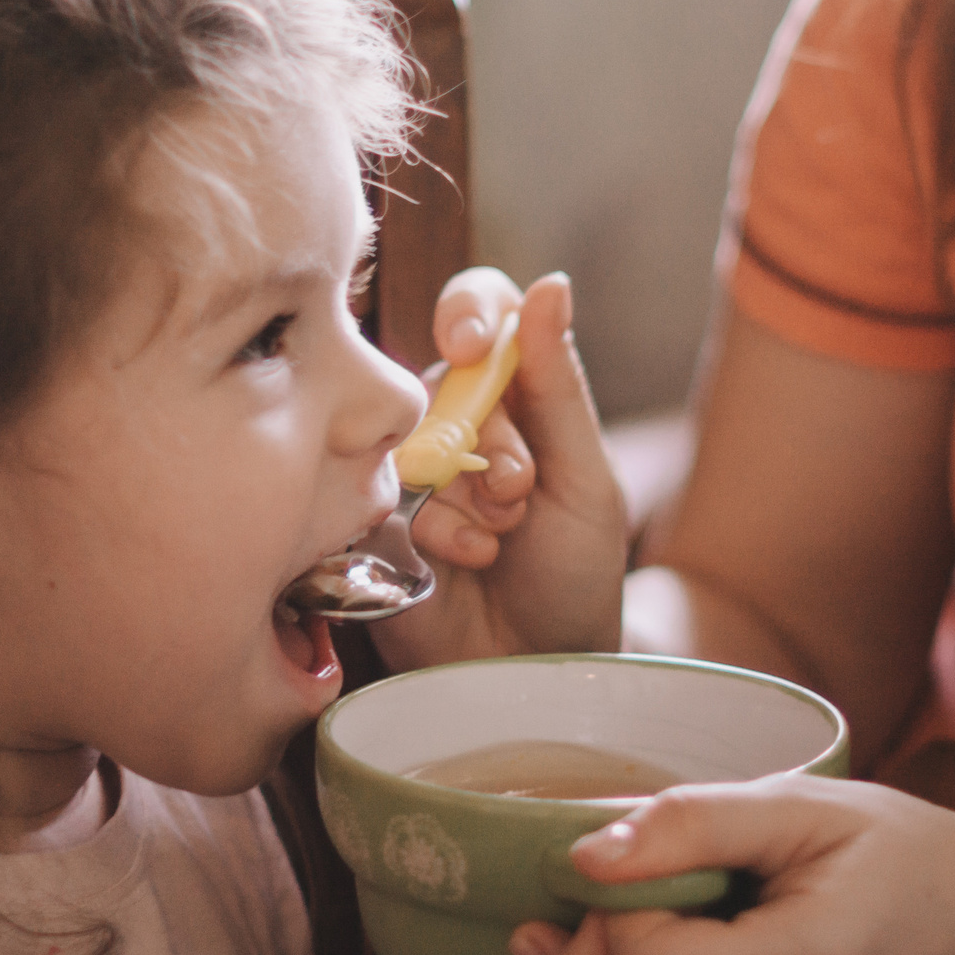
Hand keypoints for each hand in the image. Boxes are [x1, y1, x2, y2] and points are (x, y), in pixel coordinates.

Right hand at [370, 269, 626, 669]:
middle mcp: (449, 421)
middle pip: (439, 379)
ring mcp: (405, 473)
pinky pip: (381, 498)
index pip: (479, 310)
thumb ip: (559, 385)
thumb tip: (551, 284)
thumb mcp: (585, 478)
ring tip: (500, 543)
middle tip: (520, 493)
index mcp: (509, 393)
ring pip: (410, 441)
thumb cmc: (573, 573)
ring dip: (464, 495)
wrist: (542, 670)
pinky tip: (465, 562)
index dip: (468, 310)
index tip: (472, 343)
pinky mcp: (369, 526)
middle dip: (488, 439)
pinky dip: (433, 530)